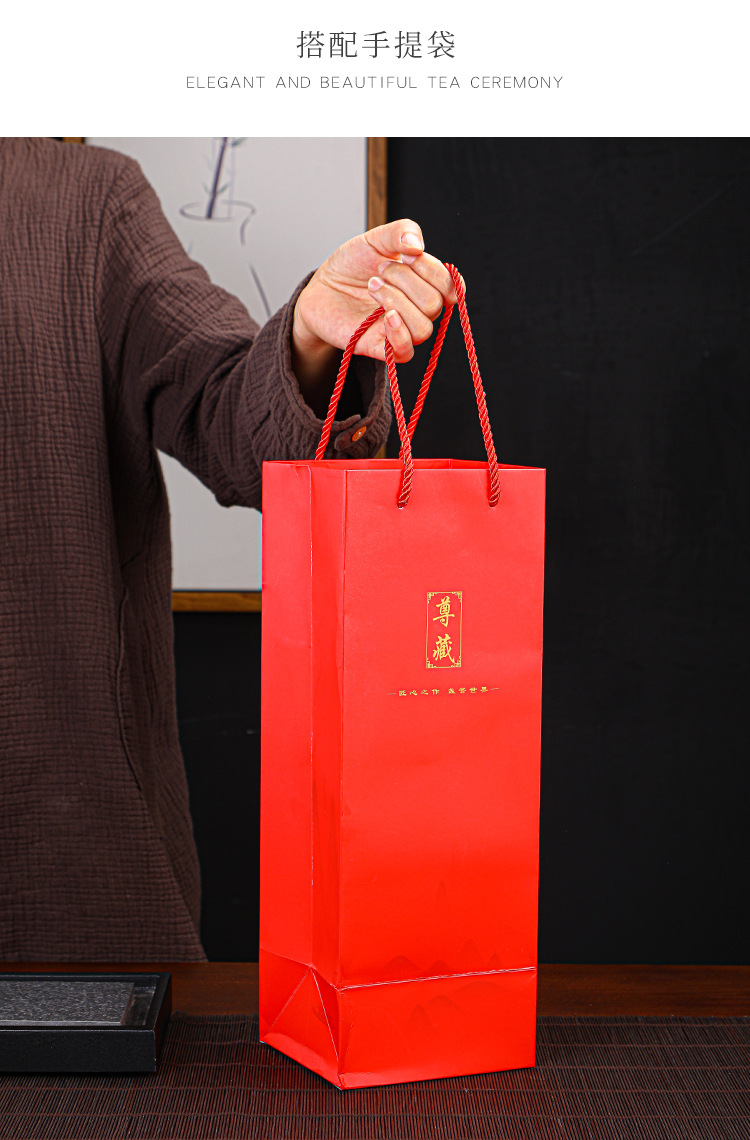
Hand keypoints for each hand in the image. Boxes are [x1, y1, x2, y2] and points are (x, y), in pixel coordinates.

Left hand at [291, 219, 456, 407]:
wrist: (320, 287)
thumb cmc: (351, 265)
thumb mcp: (375, 239)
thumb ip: (400, 232)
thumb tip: (417, 245)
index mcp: (423, 284)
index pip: (448, 284)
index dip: (429, 269)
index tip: (405, 254)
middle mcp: (416, 309)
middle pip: (434, 304)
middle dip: (405, 281)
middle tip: (379, 271)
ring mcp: (400, 329)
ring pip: (423, 328)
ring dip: (396, 301)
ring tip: (372, 287)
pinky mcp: (381, 347)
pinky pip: (405, 353)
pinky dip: (399, 335)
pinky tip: (386, 316)